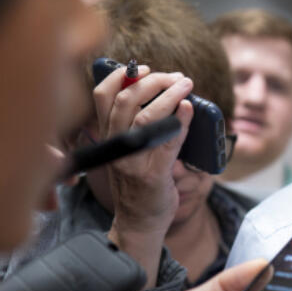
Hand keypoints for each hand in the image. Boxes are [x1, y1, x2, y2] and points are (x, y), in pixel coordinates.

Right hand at [92, 64, 193, 287]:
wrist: (140, 223)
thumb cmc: (139, 183)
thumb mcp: (128, 151)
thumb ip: (135, 125)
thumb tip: (163, 95)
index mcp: (107, 137)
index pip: (101, 97)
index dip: (119, 76)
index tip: (141, 67)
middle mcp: (115, 147)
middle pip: (125, 101)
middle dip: (152, 81)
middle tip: (175, 77)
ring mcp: (132, 161)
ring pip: (145, 118)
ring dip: (169, 96)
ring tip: (186, 85)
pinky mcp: (153, 175)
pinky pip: (168, 142)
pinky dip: (181, 121)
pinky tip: (190, 108)